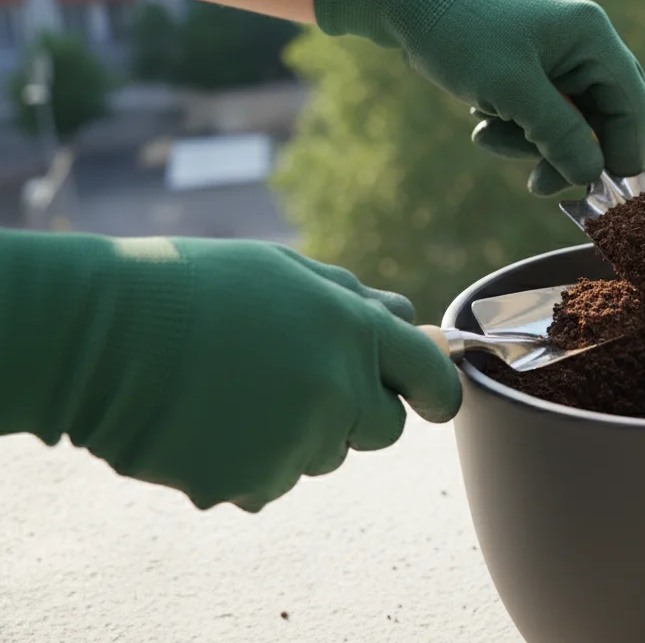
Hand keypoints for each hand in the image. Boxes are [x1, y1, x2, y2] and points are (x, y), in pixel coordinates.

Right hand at [38, 237, 458, 511]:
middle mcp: (339, 388)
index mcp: (354, 330)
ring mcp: (299, 440)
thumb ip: (356, 303)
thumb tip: (407, 322)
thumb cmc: (192, 289)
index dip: (433, 393)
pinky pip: (273, 482)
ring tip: (234, 393)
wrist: (101, 333)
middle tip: (299, 385)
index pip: (432, 380)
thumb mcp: (286, 272)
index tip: (429, 400)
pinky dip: (248, 463)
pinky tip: (208, 424)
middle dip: (356, 413)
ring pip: (324, 455)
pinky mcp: (255, 481)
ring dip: (296, 435)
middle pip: (385, 430)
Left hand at [313, 0, 644, 195]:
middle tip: (537, 184)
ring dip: (530, 142)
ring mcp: (559, 57)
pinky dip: (516, 128)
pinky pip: (542, 115)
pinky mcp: (533, 69)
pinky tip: (483, 119)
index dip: (623, 151)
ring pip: (569, 124)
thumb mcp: (511, 90)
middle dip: (568, 153)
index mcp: (592, 37)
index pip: (633, 105)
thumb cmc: (460, 34)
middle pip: (603, 120)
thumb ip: (559, 133)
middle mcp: (584, 45)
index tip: (601, 189)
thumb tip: (593, 175)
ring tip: (486, 136)